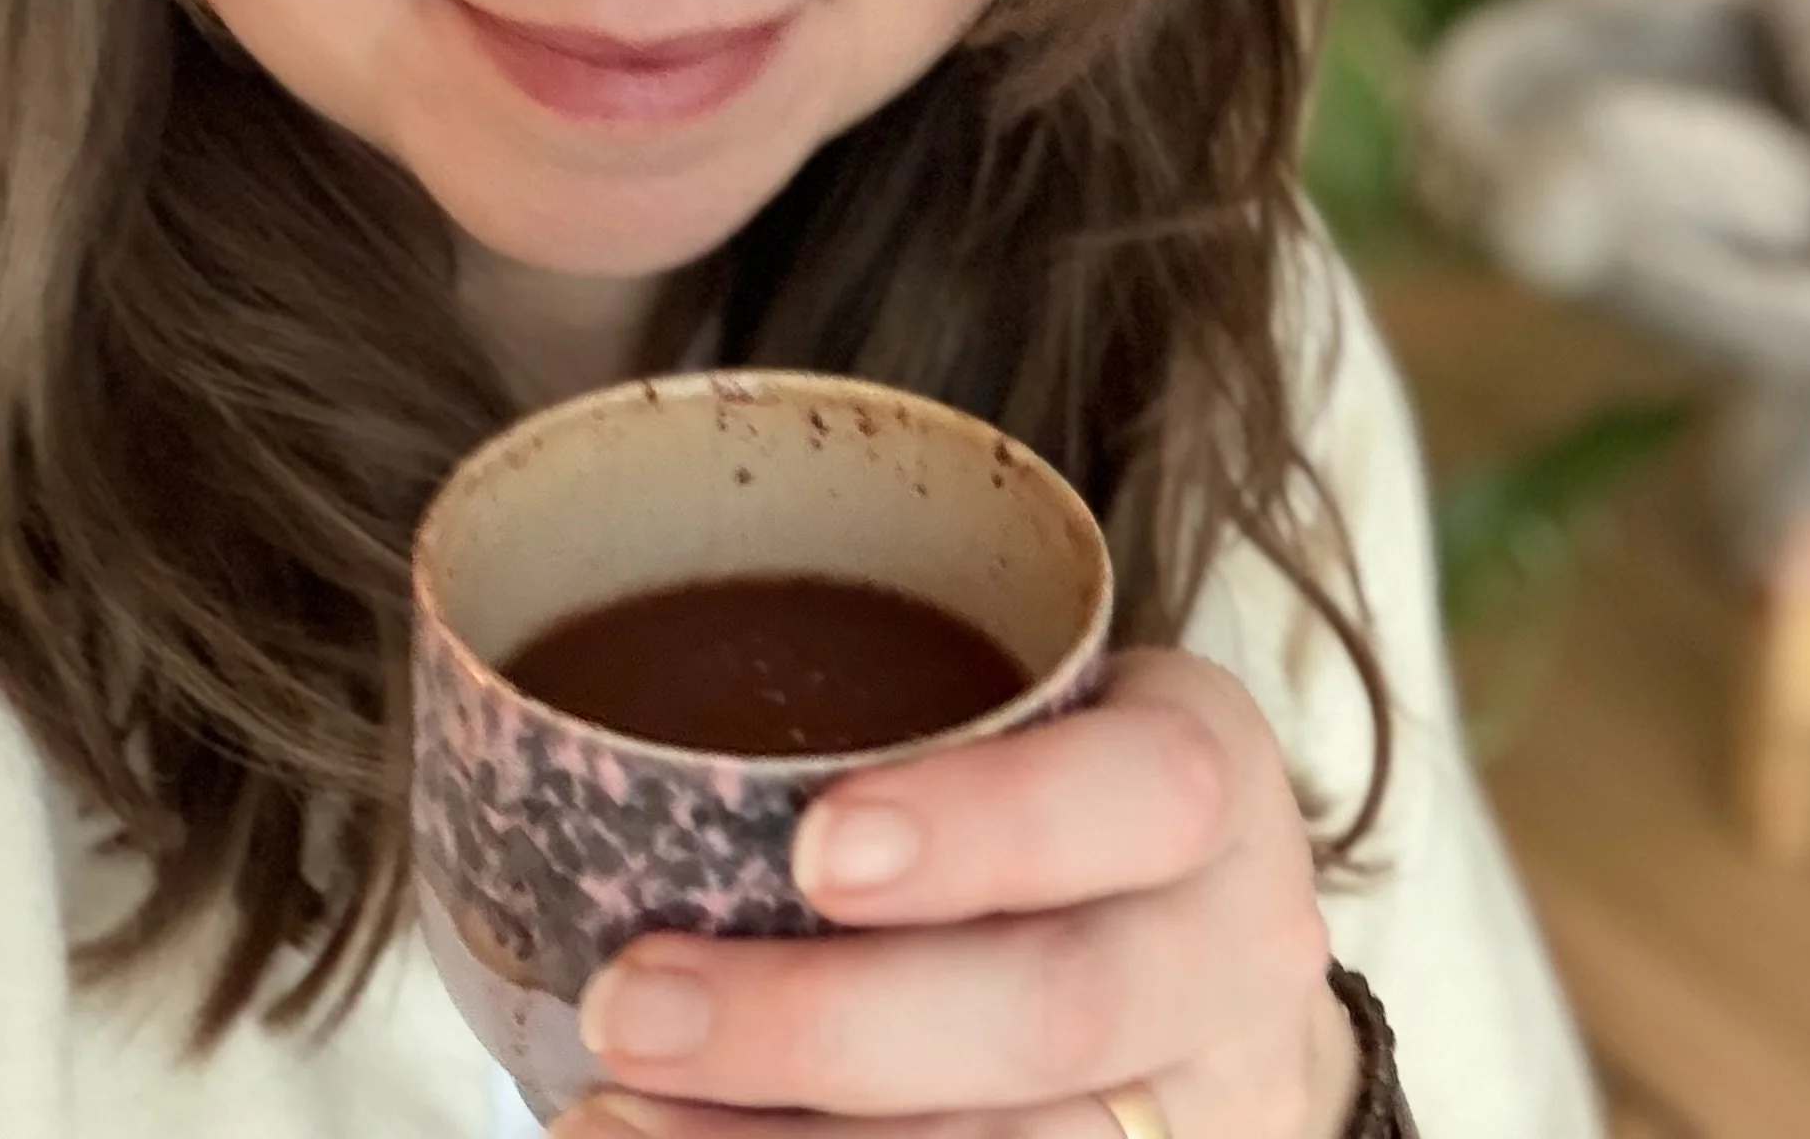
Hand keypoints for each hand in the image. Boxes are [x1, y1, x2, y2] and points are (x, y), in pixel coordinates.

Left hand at [549, 648, 1361, 1138]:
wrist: (1213, 987)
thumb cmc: (1063, 805)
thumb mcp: (1044, 714)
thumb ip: (910, 713)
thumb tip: (573, 711)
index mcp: (1212, 772)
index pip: (1143, 794)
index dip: (990, 828)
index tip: (811, 850)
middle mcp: (1236, 949)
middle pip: (1061, 1012)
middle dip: (828, 1026)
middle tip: (626, 1006)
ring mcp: (1205, 1110)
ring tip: (607, 1115)